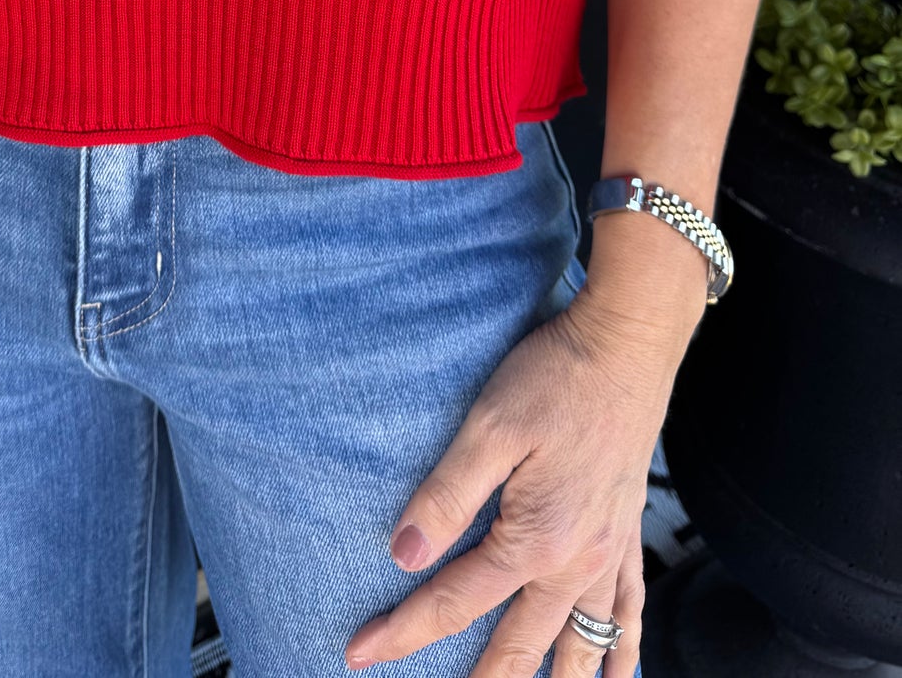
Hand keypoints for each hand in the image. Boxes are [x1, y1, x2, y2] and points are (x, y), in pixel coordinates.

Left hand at [343, 282, 695, 674]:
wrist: (627, 346)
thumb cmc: (556, 377)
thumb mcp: (488, 427)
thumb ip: (446, 494)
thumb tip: (405, 554)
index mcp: (535, 540)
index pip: (454, 603)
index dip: (403, 631)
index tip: (359, 652)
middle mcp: (577, 563)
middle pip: (519, 647)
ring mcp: (609, 555)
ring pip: (582, 648)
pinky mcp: (627, 535)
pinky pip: (630, 615)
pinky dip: (622, 654)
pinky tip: (617, 677)